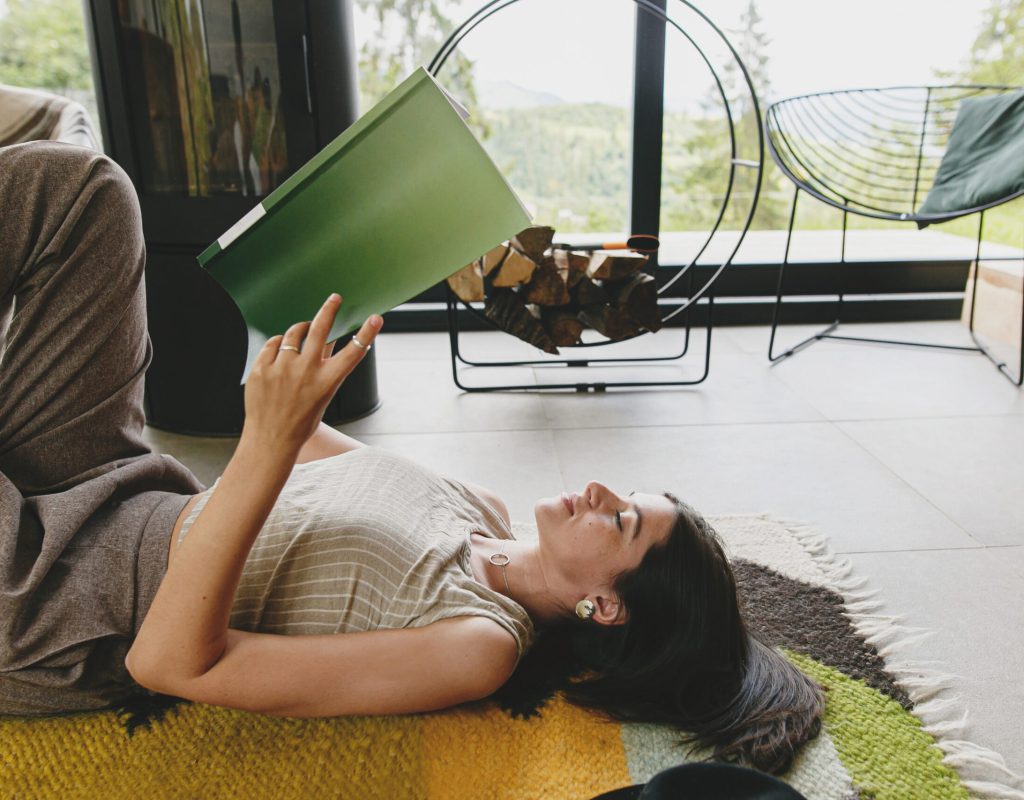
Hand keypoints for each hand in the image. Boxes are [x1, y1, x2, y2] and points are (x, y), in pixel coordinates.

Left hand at [242, 294, 381, 456]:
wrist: (271, 440)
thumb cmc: (301, 421)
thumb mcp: (322, 396)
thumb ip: (324, 368)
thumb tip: (325, 340)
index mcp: (327, 381)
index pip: (353, 352)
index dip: (367, 334)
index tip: (376, 318)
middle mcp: (306, 372)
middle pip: (319, 329)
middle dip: (329, 309)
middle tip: (334, 298)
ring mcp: (281, 369)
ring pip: (293, 333)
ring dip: (299, 330)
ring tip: (301, 334)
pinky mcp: (262, 369)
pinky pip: (272, 344)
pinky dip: (278, 345)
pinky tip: (281, 353)